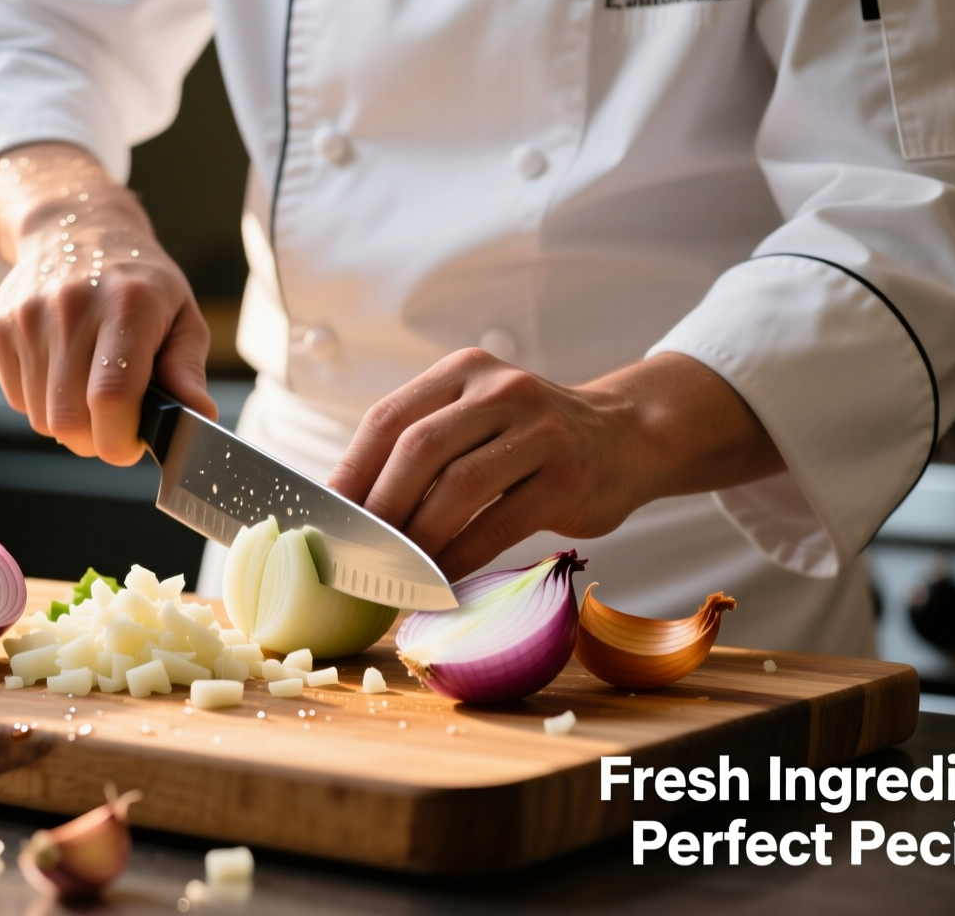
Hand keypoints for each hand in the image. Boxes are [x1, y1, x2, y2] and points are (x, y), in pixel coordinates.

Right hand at [0, 144, 216, 464]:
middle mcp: (71, 308)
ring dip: (70, 424)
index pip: (111, 397)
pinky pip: (17, 400)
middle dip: (96, 441)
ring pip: (42, 418)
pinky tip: (64, 375)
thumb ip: (187, 369)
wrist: (77, 230)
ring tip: (91, 393)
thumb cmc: (140, 284)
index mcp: (128, 305)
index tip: (134, 443)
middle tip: (115, 425)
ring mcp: (27, 317)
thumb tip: (199, 416)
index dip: (121, 439)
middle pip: (69, 419)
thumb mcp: (181, 316)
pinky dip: (42, 404)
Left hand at [327, 350, 785, 579]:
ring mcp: (539, 431)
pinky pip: (498, 524)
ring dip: (418, 540)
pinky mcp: (567, 477)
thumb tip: (346, 507)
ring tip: (396, 574)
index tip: (326, 519)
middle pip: (418, 450)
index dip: (351, 472)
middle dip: (379, 510)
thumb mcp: (478, 416)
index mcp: (464, 371)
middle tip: (357, 555)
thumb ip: (424, 445)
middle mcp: (501, 390)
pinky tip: (441, 582)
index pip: (389, 419)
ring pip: (458, 488)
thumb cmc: (531, 440)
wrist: (628, 436)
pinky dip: (461, 558)